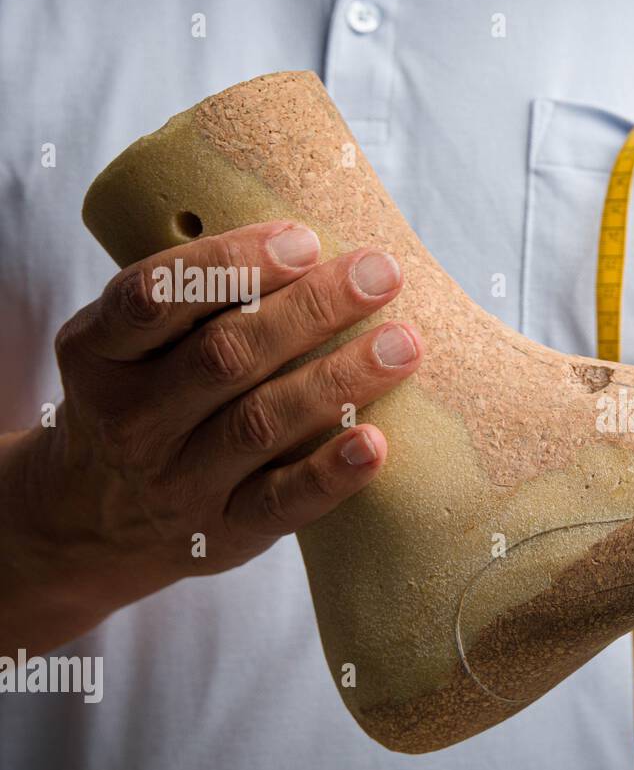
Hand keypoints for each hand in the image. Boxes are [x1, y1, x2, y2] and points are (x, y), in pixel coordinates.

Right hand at [4, 221, 421, 648]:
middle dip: (311, 309)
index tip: (305, 239)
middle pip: (226, 355)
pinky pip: (281, 503)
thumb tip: (314, 237)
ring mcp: (175, 482)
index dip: (231, 263)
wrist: (93, 524)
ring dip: (338, 379)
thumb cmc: (143, 402)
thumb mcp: (126, 347)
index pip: (154, 296)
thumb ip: (193, 300)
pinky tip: (376, 444)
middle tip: (381, 273)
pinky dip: (330, 474)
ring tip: (404, 345)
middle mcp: (130, 420)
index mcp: (99, 353)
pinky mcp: (222, 532)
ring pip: (260, 423)